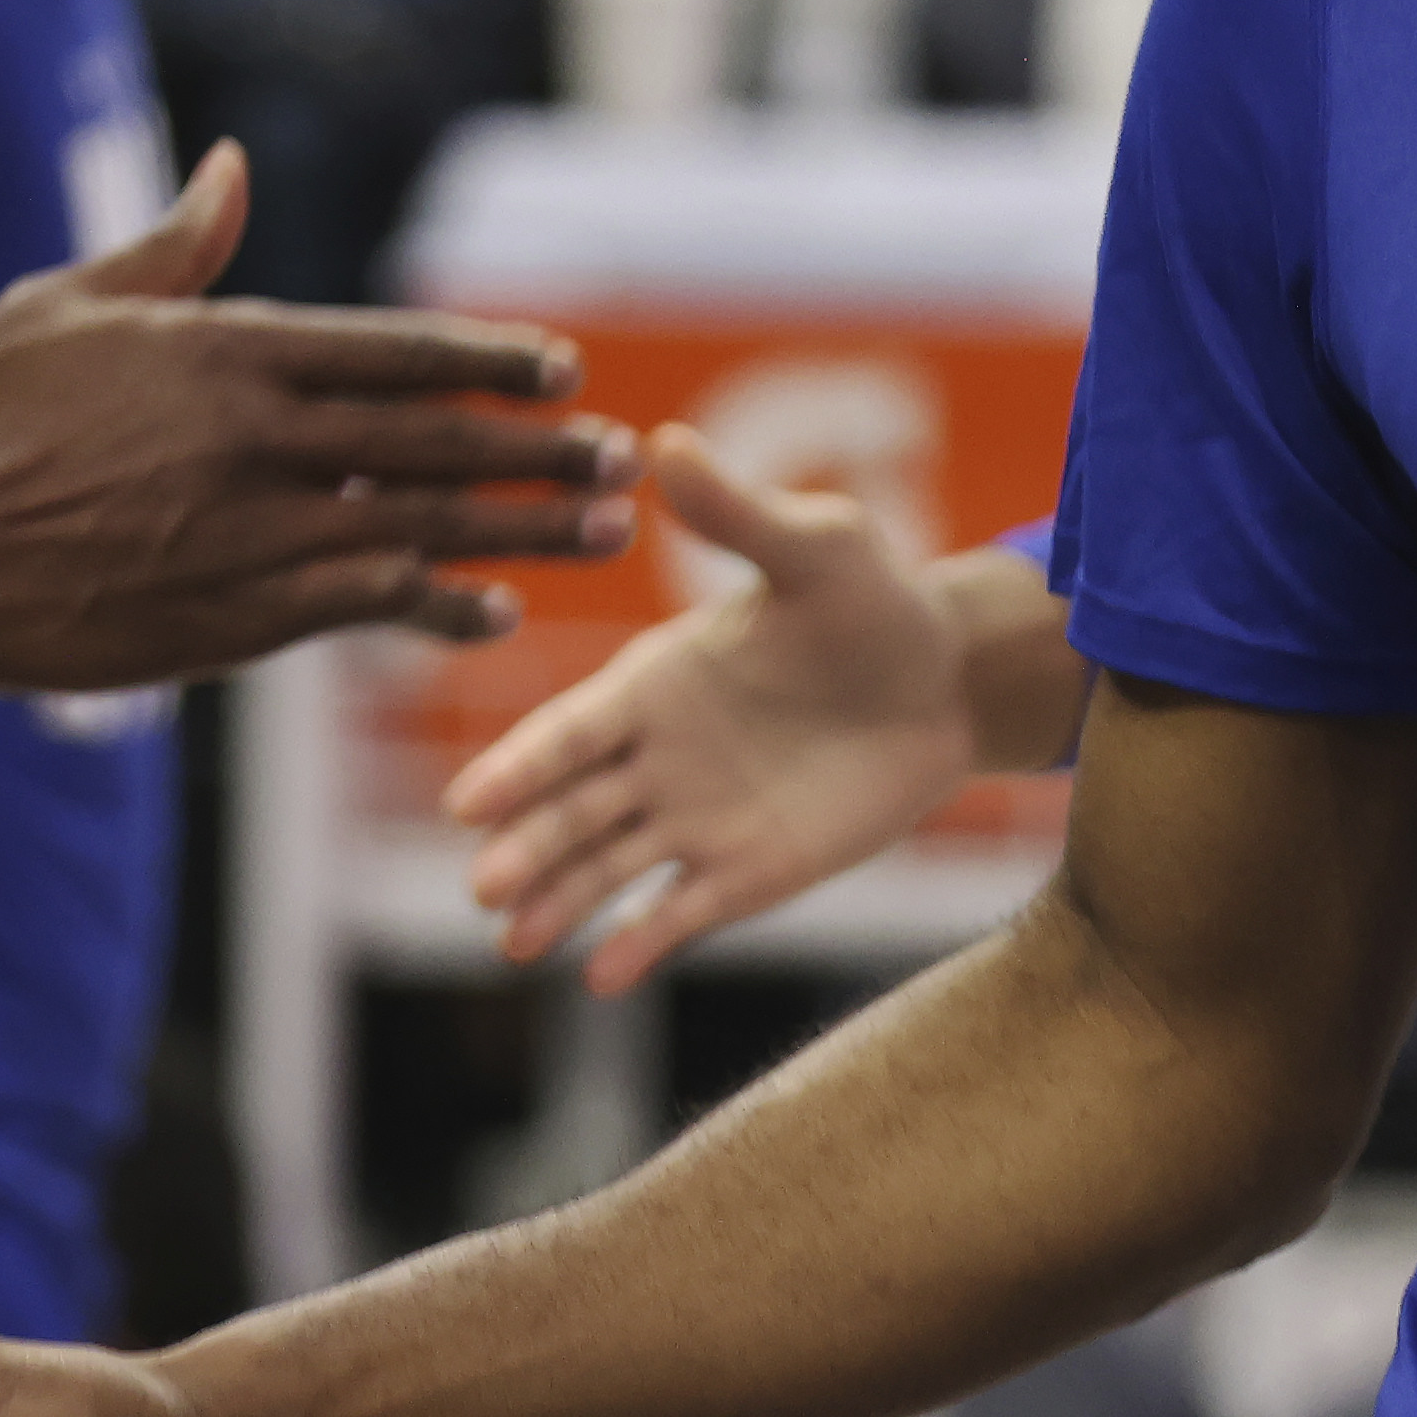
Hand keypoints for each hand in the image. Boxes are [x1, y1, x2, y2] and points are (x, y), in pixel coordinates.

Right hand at [0, 147, 632, 684]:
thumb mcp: (66, 307)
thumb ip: (172, 246)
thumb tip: (231, 167)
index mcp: (224, 354)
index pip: (392, 350)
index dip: (488, 360)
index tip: (560, 370)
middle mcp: (254, 440)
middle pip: (430, 438)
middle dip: (536, 449)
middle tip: (619, 459)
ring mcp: (249, 533)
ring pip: (417, 525)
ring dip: (519, 530)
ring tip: (601, 534)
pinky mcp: (230, 618)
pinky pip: (358, 605)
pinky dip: (432, 604)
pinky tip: (488, 610)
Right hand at [448, 436, 990, 991]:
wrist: (949, 679)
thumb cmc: (874, 600)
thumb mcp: (816, 546)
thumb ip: (737, 514)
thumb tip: (664, 440)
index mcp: (653, 682)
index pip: (569, 731)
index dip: (520, 766)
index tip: (467, 802)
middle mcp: (656, 758)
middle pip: (572, 810)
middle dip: (526, 846)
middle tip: (484, 885)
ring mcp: (695, 820)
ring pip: (608, 869)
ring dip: (560, 903)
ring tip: (514, 943)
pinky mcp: (746, 872)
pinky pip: (682, 913)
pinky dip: (639, 944)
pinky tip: (598, 975)